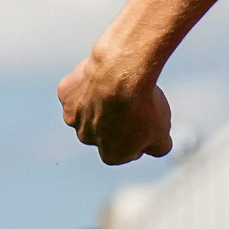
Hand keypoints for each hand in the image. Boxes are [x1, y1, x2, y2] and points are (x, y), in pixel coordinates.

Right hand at [58, 46, 173, 165]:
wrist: (122, 72)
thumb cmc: (144, 105)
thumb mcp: (163, 133)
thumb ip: (159, 148)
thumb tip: (156, 149)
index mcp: (111, 155)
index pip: (127, 150)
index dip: (138, 136)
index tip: (146, 121)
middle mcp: (86, 139)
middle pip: (104, 131)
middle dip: (116, 120)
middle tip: (133, 103)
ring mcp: (72, 116)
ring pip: (88, 110)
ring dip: (100, 103)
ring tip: (119, 88)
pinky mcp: (65, 94)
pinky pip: (78, 90)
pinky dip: (88, 84)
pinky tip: (103, 76)